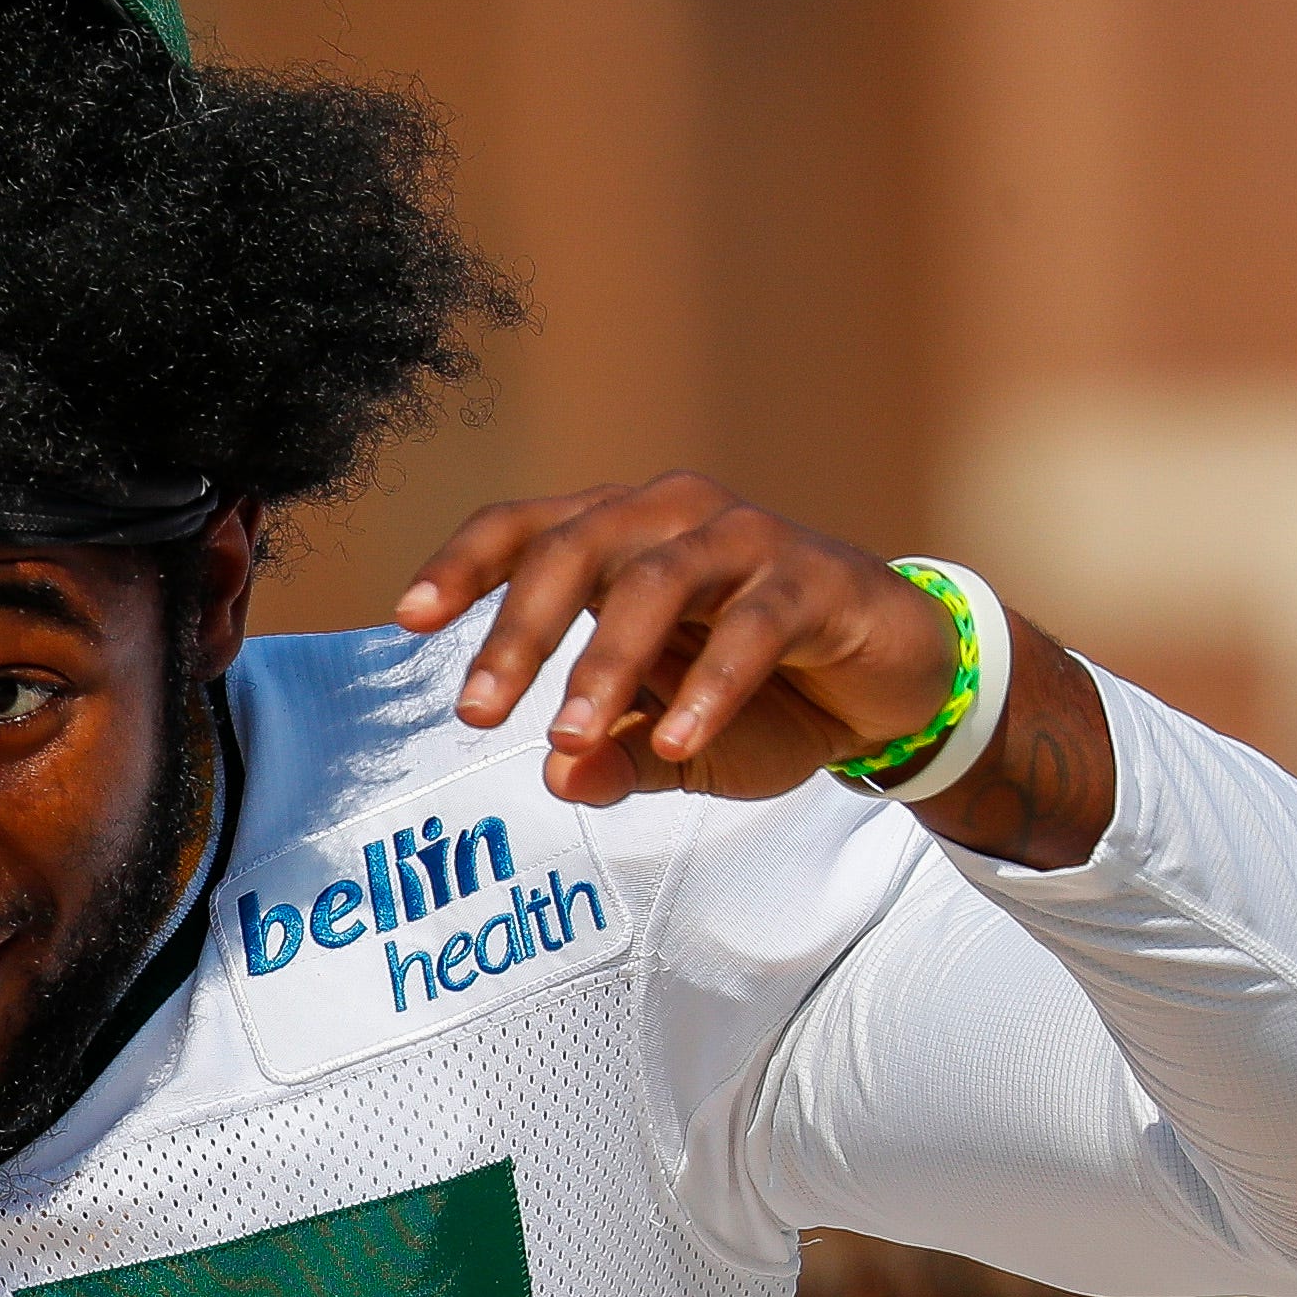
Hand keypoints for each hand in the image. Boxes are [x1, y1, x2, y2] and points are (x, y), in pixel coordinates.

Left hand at [395, 475, 1111, 863]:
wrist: (889, 689)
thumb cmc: (760, 699)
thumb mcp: (670, 745)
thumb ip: (612, 757)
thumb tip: (561, 778)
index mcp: (620, 538)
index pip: (524, 529)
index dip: (463, 566)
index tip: (407, 623)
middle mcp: (674, 517)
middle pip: (576, 548)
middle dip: (519, 632)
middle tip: (477, 714)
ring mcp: (748, 540)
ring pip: (658, 581)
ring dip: (605, 663)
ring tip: (570, 736)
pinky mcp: (815, 579)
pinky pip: (753, 627)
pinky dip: (708, 686)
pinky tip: (676, 740)